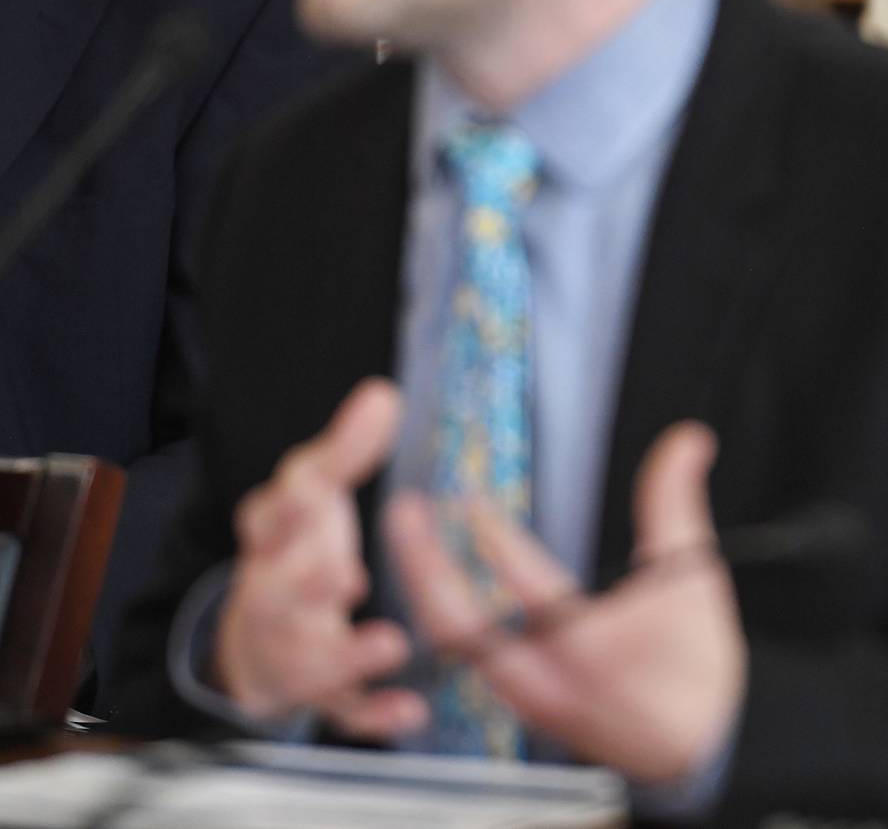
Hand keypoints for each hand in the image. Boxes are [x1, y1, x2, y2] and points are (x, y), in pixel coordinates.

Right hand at [216, 378, 421, 737]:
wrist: (255, 639)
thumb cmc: (295, 552)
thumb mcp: (315, 494)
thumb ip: (347, 450)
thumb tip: (384, 395)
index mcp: (274, 542)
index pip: (264, 520)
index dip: (281, 510)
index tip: (306, 495)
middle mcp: (274, 598)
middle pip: (277, 598)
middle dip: (307, 589)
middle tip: (346, 578)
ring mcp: (292, 650)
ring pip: (307, 660)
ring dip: (346, 655)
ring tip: (391, 644)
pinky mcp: (318, 695)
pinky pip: (343, 710)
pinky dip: (373, 713)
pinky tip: (410, 710)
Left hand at [385, 421, 746, 783]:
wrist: (695, 744)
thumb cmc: (695, 668)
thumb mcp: (692, 577)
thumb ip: (676, 503)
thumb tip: (686, 442)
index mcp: (589, 645)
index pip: (525, 582)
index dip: (492, 534)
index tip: (470, 498)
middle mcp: (546, 677)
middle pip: (460, 623)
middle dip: (424, 563)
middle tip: (404, 511)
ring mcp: (526, 697)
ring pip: (454, 645)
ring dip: (427, 588)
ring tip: (413, 539)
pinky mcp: (519, 705)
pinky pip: (464, 661)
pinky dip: (444, 617)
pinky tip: (438, 587)